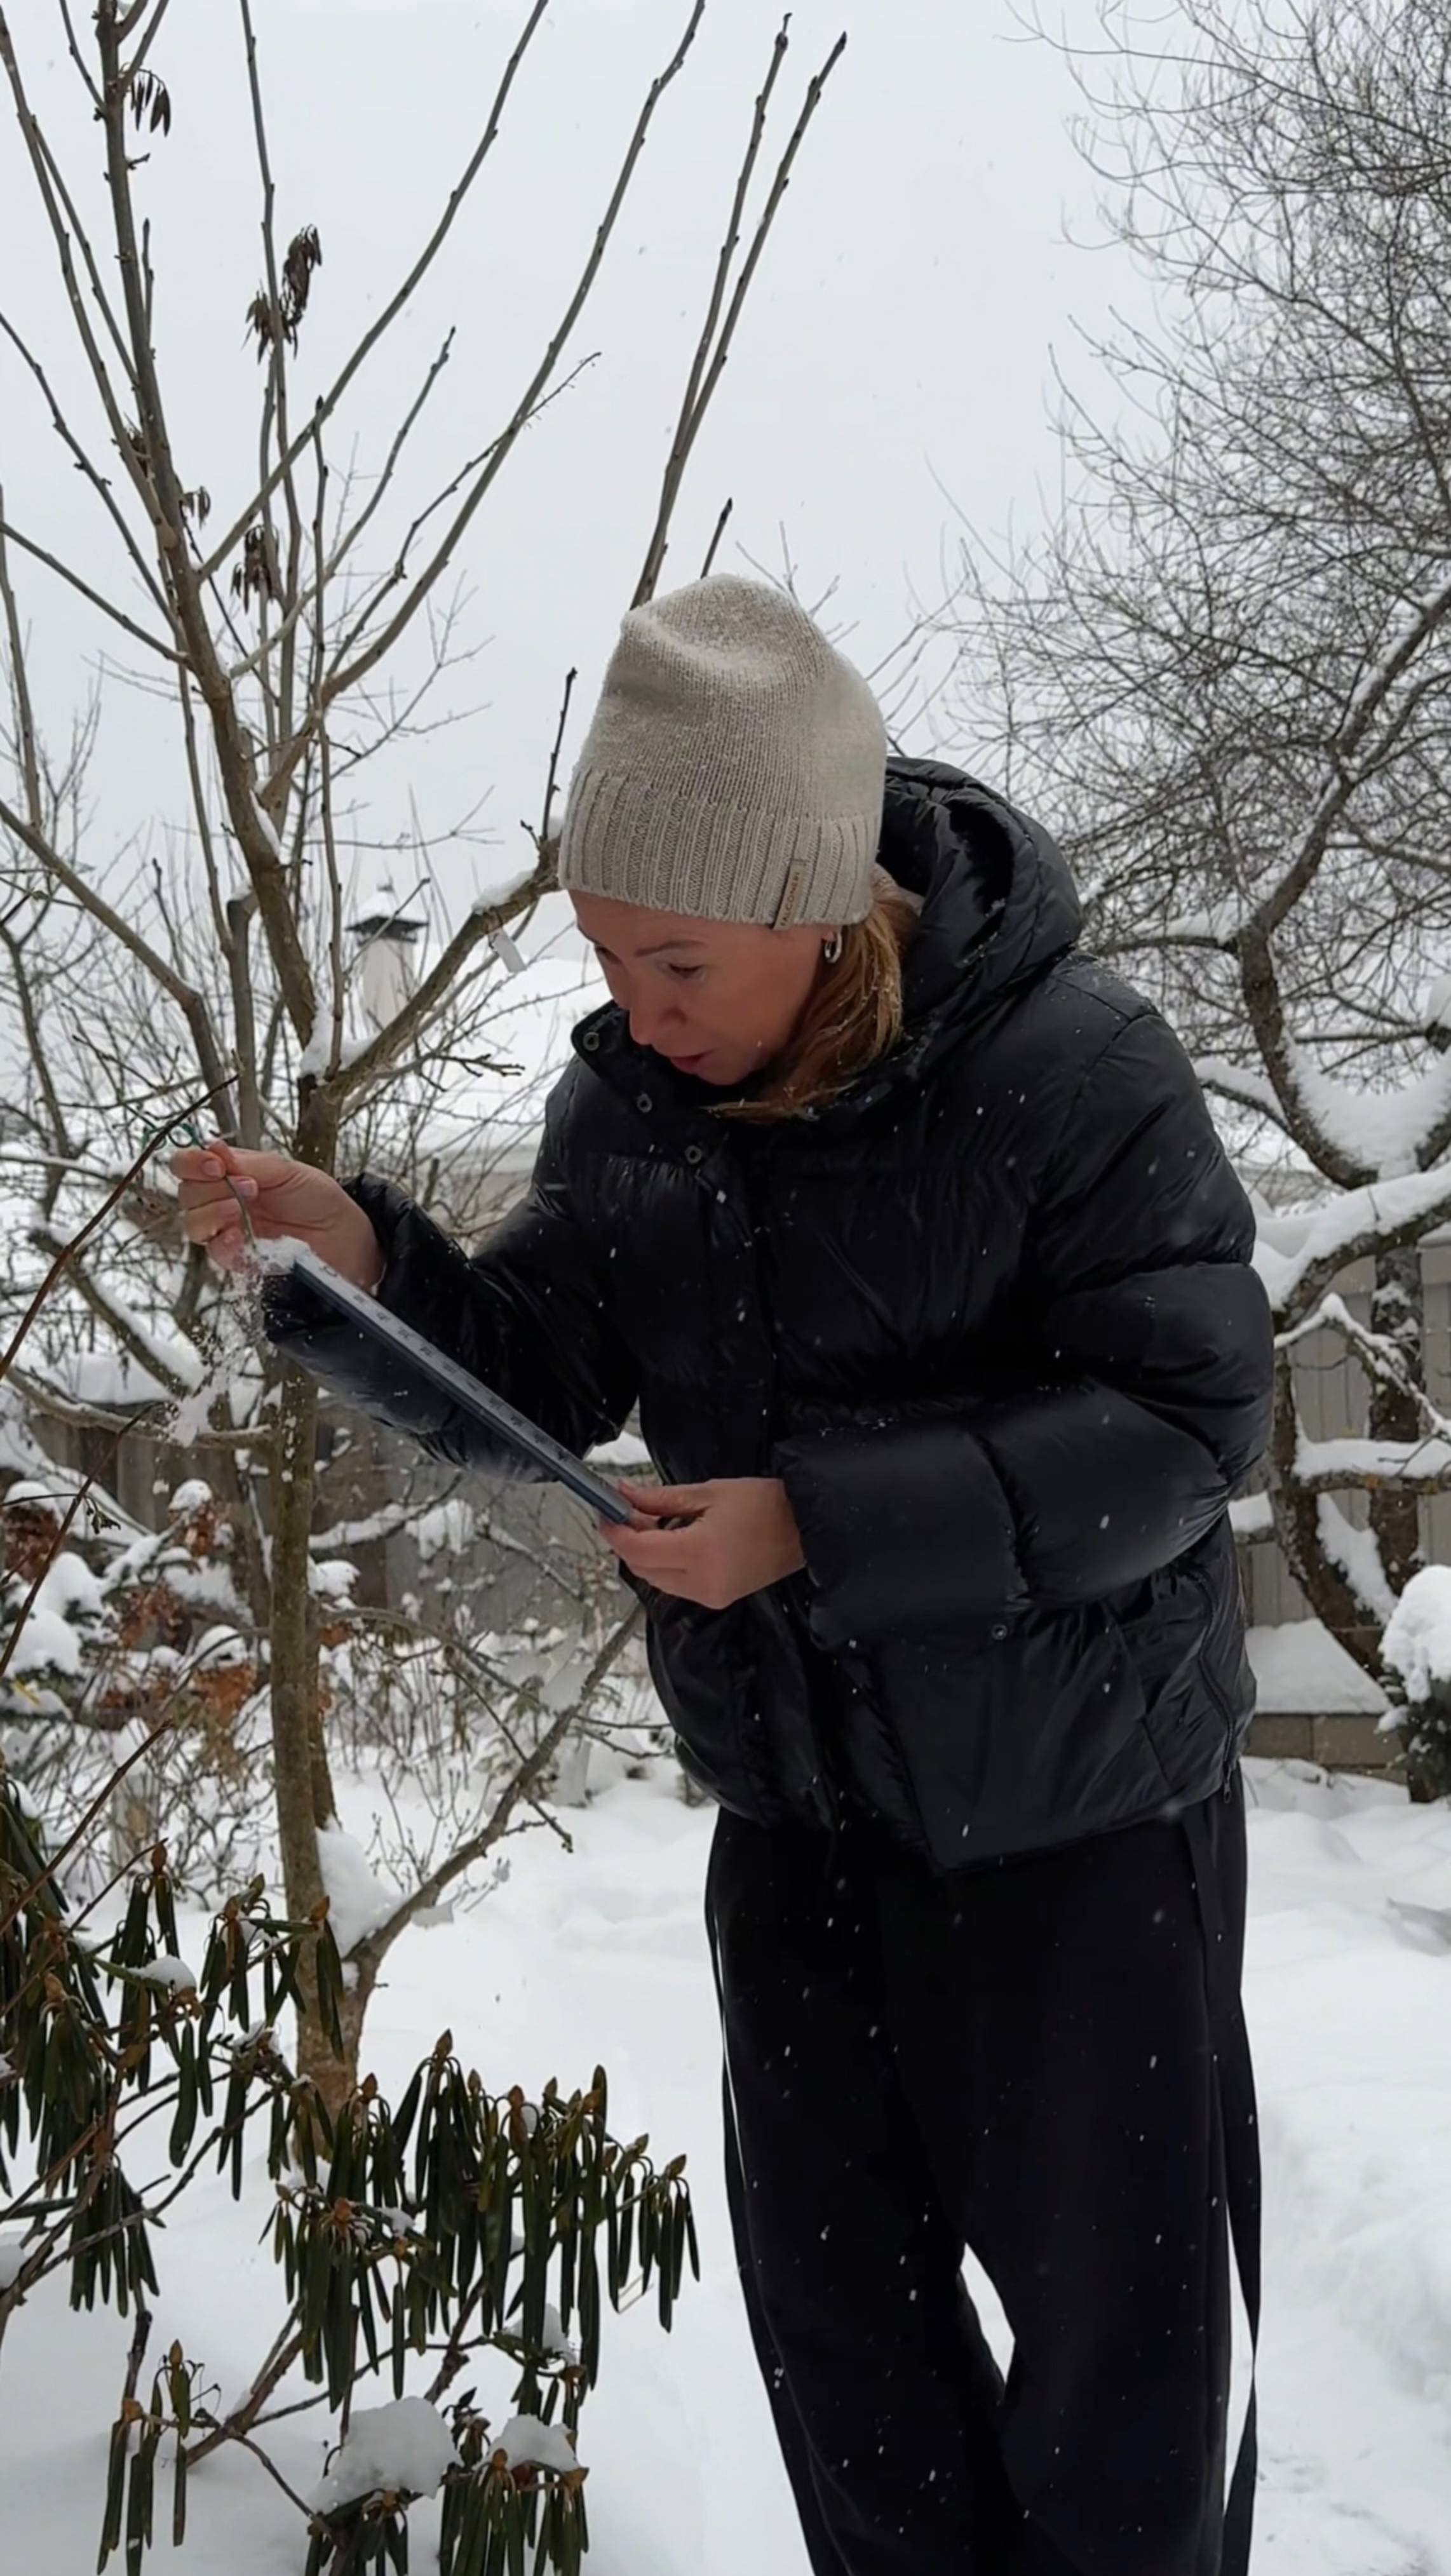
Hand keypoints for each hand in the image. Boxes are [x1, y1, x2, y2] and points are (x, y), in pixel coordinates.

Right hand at [170, 1139, 383, 1285]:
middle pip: (186, 1193)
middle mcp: (224, 1201)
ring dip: (213, 1212)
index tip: (214, 1163)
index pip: (189, 1164)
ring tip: (242, 1209)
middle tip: (246, 1186)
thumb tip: (212, 1149)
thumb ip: (248, 1162)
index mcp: (232, 1174)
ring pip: (193, 1223)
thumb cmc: (321, 1200)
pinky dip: (222, 1241)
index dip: (192, 1161)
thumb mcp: (287, 1170)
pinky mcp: (239, 1259)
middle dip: (208, 1186)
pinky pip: (214, 1252)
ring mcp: (229, 1231)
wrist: (346, 1236)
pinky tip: (239, 1235)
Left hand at [603, 1479, 804, 1609]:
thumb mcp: (708, 1492)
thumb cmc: (766, 1505)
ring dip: (646, 1554)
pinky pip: (677, 1585)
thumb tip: (625, 1495)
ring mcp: (710, 1595)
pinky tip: (673, 1539)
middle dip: (629, 1541)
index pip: (637, 1550)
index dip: (615, 1531)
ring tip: (651, 1522)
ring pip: (657, 1579)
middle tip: (628, 1510)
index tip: (606, 1511)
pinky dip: (666, 1564)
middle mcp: (702, 1582)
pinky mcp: (718, 1598)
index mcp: (698, 1553)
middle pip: (642, 1568)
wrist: (805, 1528)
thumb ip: (660, 1498)